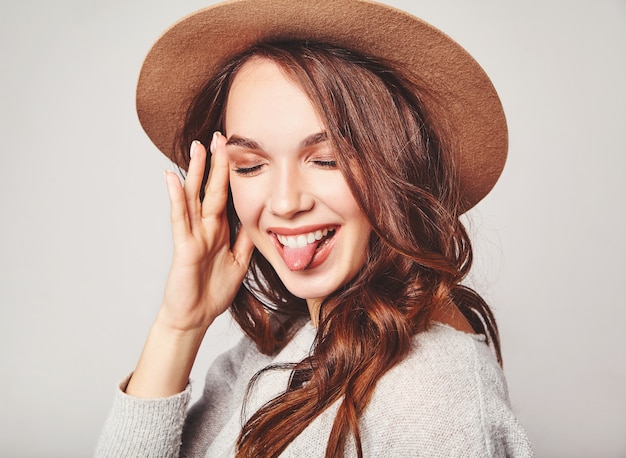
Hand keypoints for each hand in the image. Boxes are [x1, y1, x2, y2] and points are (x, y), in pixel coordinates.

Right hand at [160, 132, 253, 331]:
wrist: (195, 316)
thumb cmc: (213, 291)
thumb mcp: (239, 262)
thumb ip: (245, 241)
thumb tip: (260, 222)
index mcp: (219, 230)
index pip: (224, 195)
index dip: (229, 173)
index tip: (235, 150)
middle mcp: (205, 227)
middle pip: (209, 188)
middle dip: (214, 163)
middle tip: (217, 136)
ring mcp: (193, 234)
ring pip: (193, 197)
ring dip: (194, 171)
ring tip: (196, 147)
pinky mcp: (184, 246)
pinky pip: (179, 218)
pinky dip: (176, 197)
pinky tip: (172, 178)